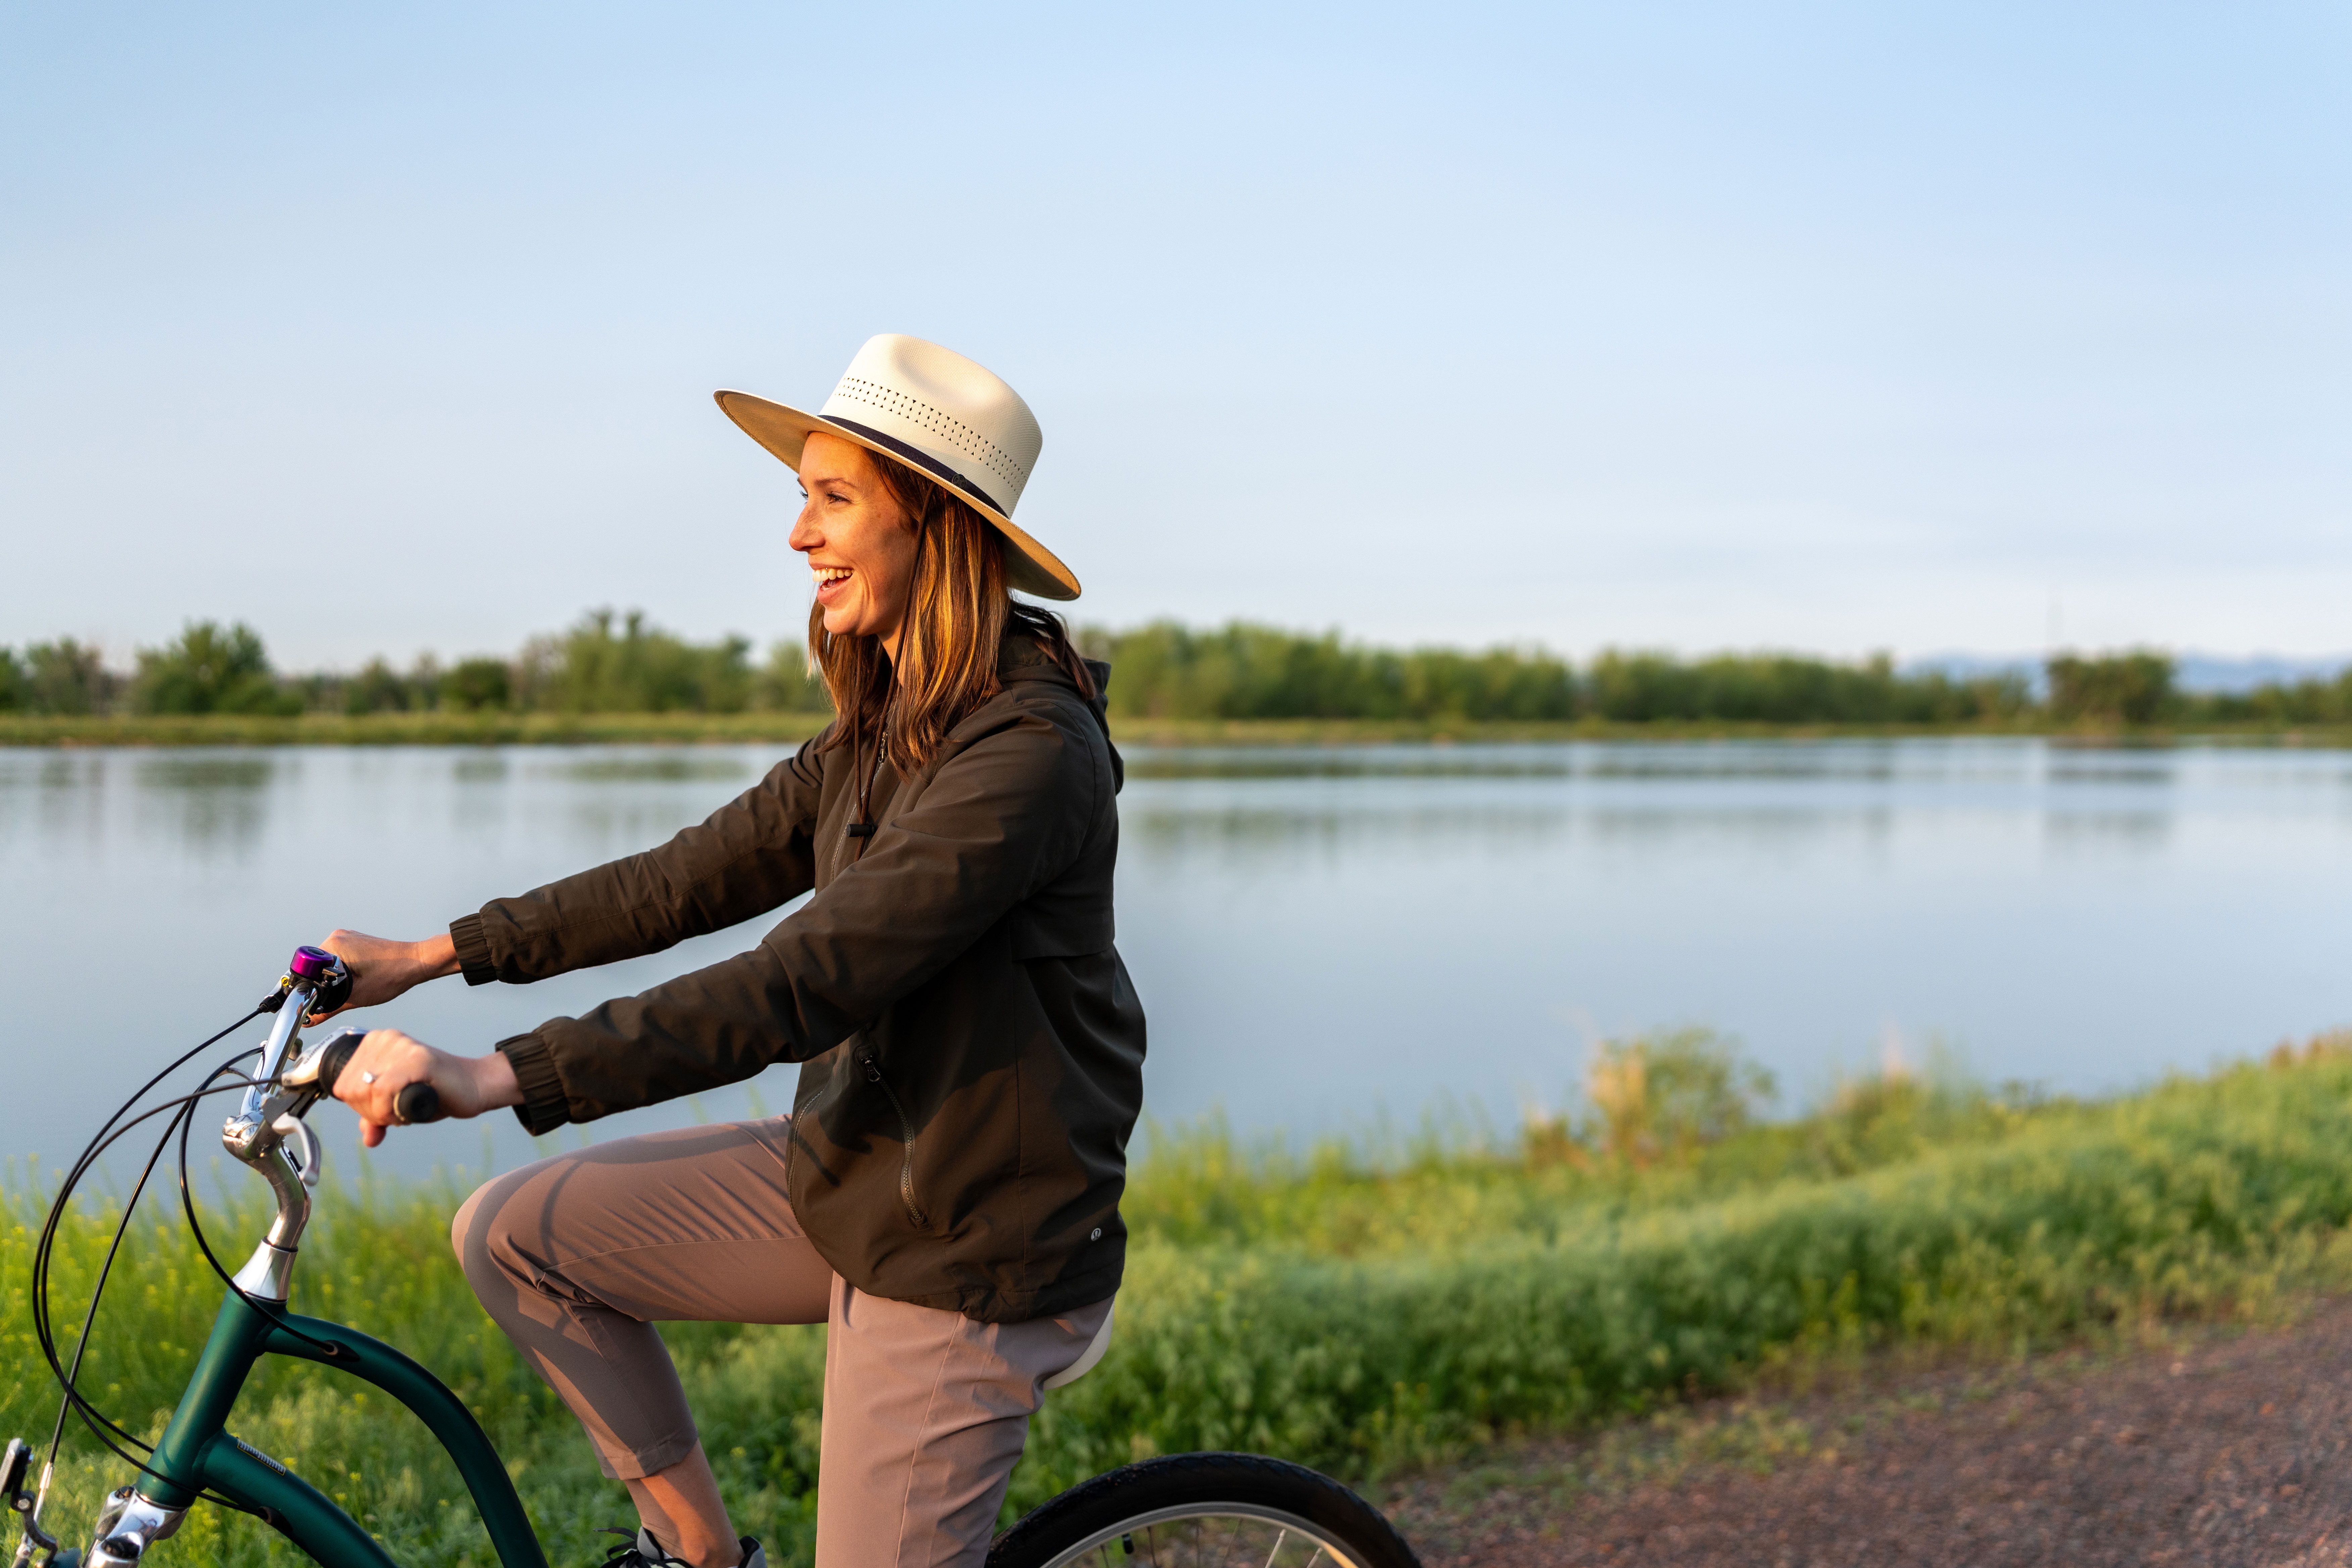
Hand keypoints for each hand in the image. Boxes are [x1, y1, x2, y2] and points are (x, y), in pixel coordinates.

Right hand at [307, 930, 459, 1023]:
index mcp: (334, 945)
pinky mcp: (356, 942)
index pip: (306, 969)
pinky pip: (340, 959)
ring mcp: (348, 938)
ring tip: (349, 989)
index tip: (310, 1000)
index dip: (307, 987)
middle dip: (320, 984)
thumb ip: (328, 1008)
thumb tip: (307, 1020)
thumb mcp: (356, 997)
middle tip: (331, 998)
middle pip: (315, 967)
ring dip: (332, 978)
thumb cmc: (392, 975)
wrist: (418, 962)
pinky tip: (355, 981)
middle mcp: (338, 937)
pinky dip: (342, 972)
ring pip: (328, 964)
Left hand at [330, 1029, 521, 1147]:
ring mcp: (401, 1046)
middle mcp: (385, 1039)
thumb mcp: (396, 1105)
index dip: (359, 1107)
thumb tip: (368, 1139)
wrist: (474, 1086)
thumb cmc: (435, 1093)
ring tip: (405, 1109)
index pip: (342, 1085)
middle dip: (370, 1112)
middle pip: (350, 1090)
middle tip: (397, 1112)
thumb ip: (376, 1118)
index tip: (385, 1110)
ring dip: (382, 1113)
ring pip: (364, 1091)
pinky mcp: (417, 1058)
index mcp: (375, 1043)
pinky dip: (391, 1110)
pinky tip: (409, 1109)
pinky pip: (383, 1090)